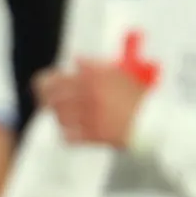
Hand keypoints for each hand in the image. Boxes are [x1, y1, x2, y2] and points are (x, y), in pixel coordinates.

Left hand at [36, 55, 151, 147]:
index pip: (57, 75)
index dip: (51, 78)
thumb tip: (77, 60)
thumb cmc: (139, 96)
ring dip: (57, 113)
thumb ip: (98, 64)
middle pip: (49, 92)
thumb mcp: (125, 70)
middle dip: (44, 93)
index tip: (49, 80)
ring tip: (60, 113)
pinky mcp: (93, 135)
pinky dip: (66, 134)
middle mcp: (88, 93)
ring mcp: (89, 115)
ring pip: (57, 114)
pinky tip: (70, 131)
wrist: (152, 123)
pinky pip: (67, 136)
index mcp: (94, 75)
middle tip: (43, 95)